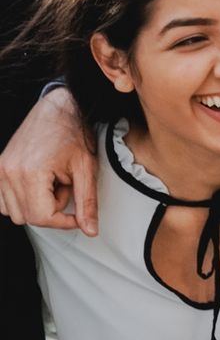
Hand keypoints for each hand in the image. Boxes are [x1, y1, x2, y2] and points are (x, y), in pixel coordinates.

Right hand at [0, 87, 97, 234]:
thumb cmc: (73, 134)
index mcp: (30, 173)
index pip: (41, 217)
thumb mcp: (86, 169)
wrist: (57, 108)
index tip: (77, 215)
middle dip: (50, 210)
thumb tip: (90, 231)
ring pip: (13, 211)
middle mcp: (8, 172)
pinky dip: (20, 199)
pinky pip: (2, 200)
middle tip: (65, 187)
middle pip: (27, 217)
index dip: (63, 221)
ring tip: (52, 183)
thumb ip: (87, 203)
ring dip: (36, 204)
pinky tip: (38, 183)